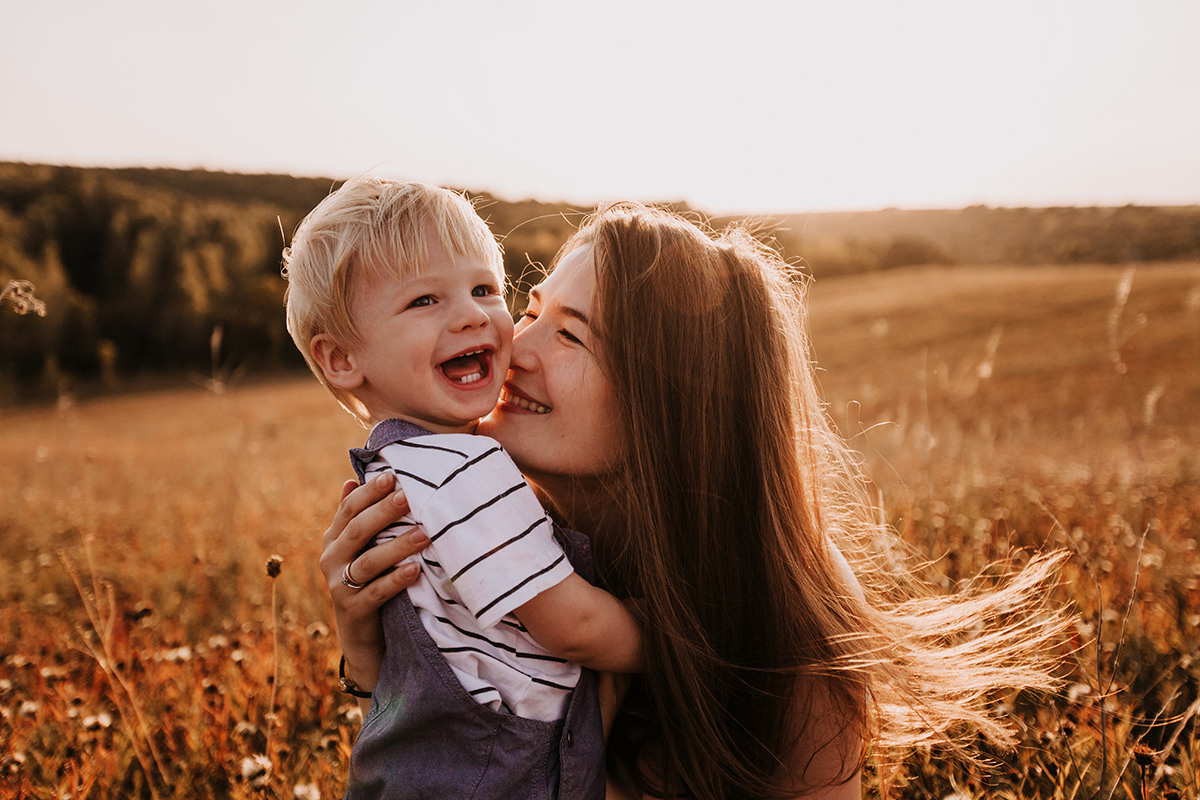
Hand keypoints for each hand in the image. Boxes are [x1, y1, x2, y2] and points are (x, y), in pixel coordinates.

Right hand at [319, 471, 428, 692]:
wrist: (361, 636)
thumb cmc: (368, 581)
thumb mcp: (360, 549)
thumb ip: (355, 517)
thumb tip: (351, 479)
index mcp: (334, 539)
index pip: (349, 509)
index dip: (369, 492)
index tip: (393, 476)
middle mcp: (331, 559)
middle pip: (357, 530)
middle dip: (384, 512)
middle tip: (409, 496)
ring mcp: (339, 586)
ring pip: (368, 561)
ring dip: (397, 546)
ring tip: (424, 534)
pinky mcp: (353, 610)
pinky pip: (375, 593)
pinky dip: (395, 580)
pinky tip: (415, 570)